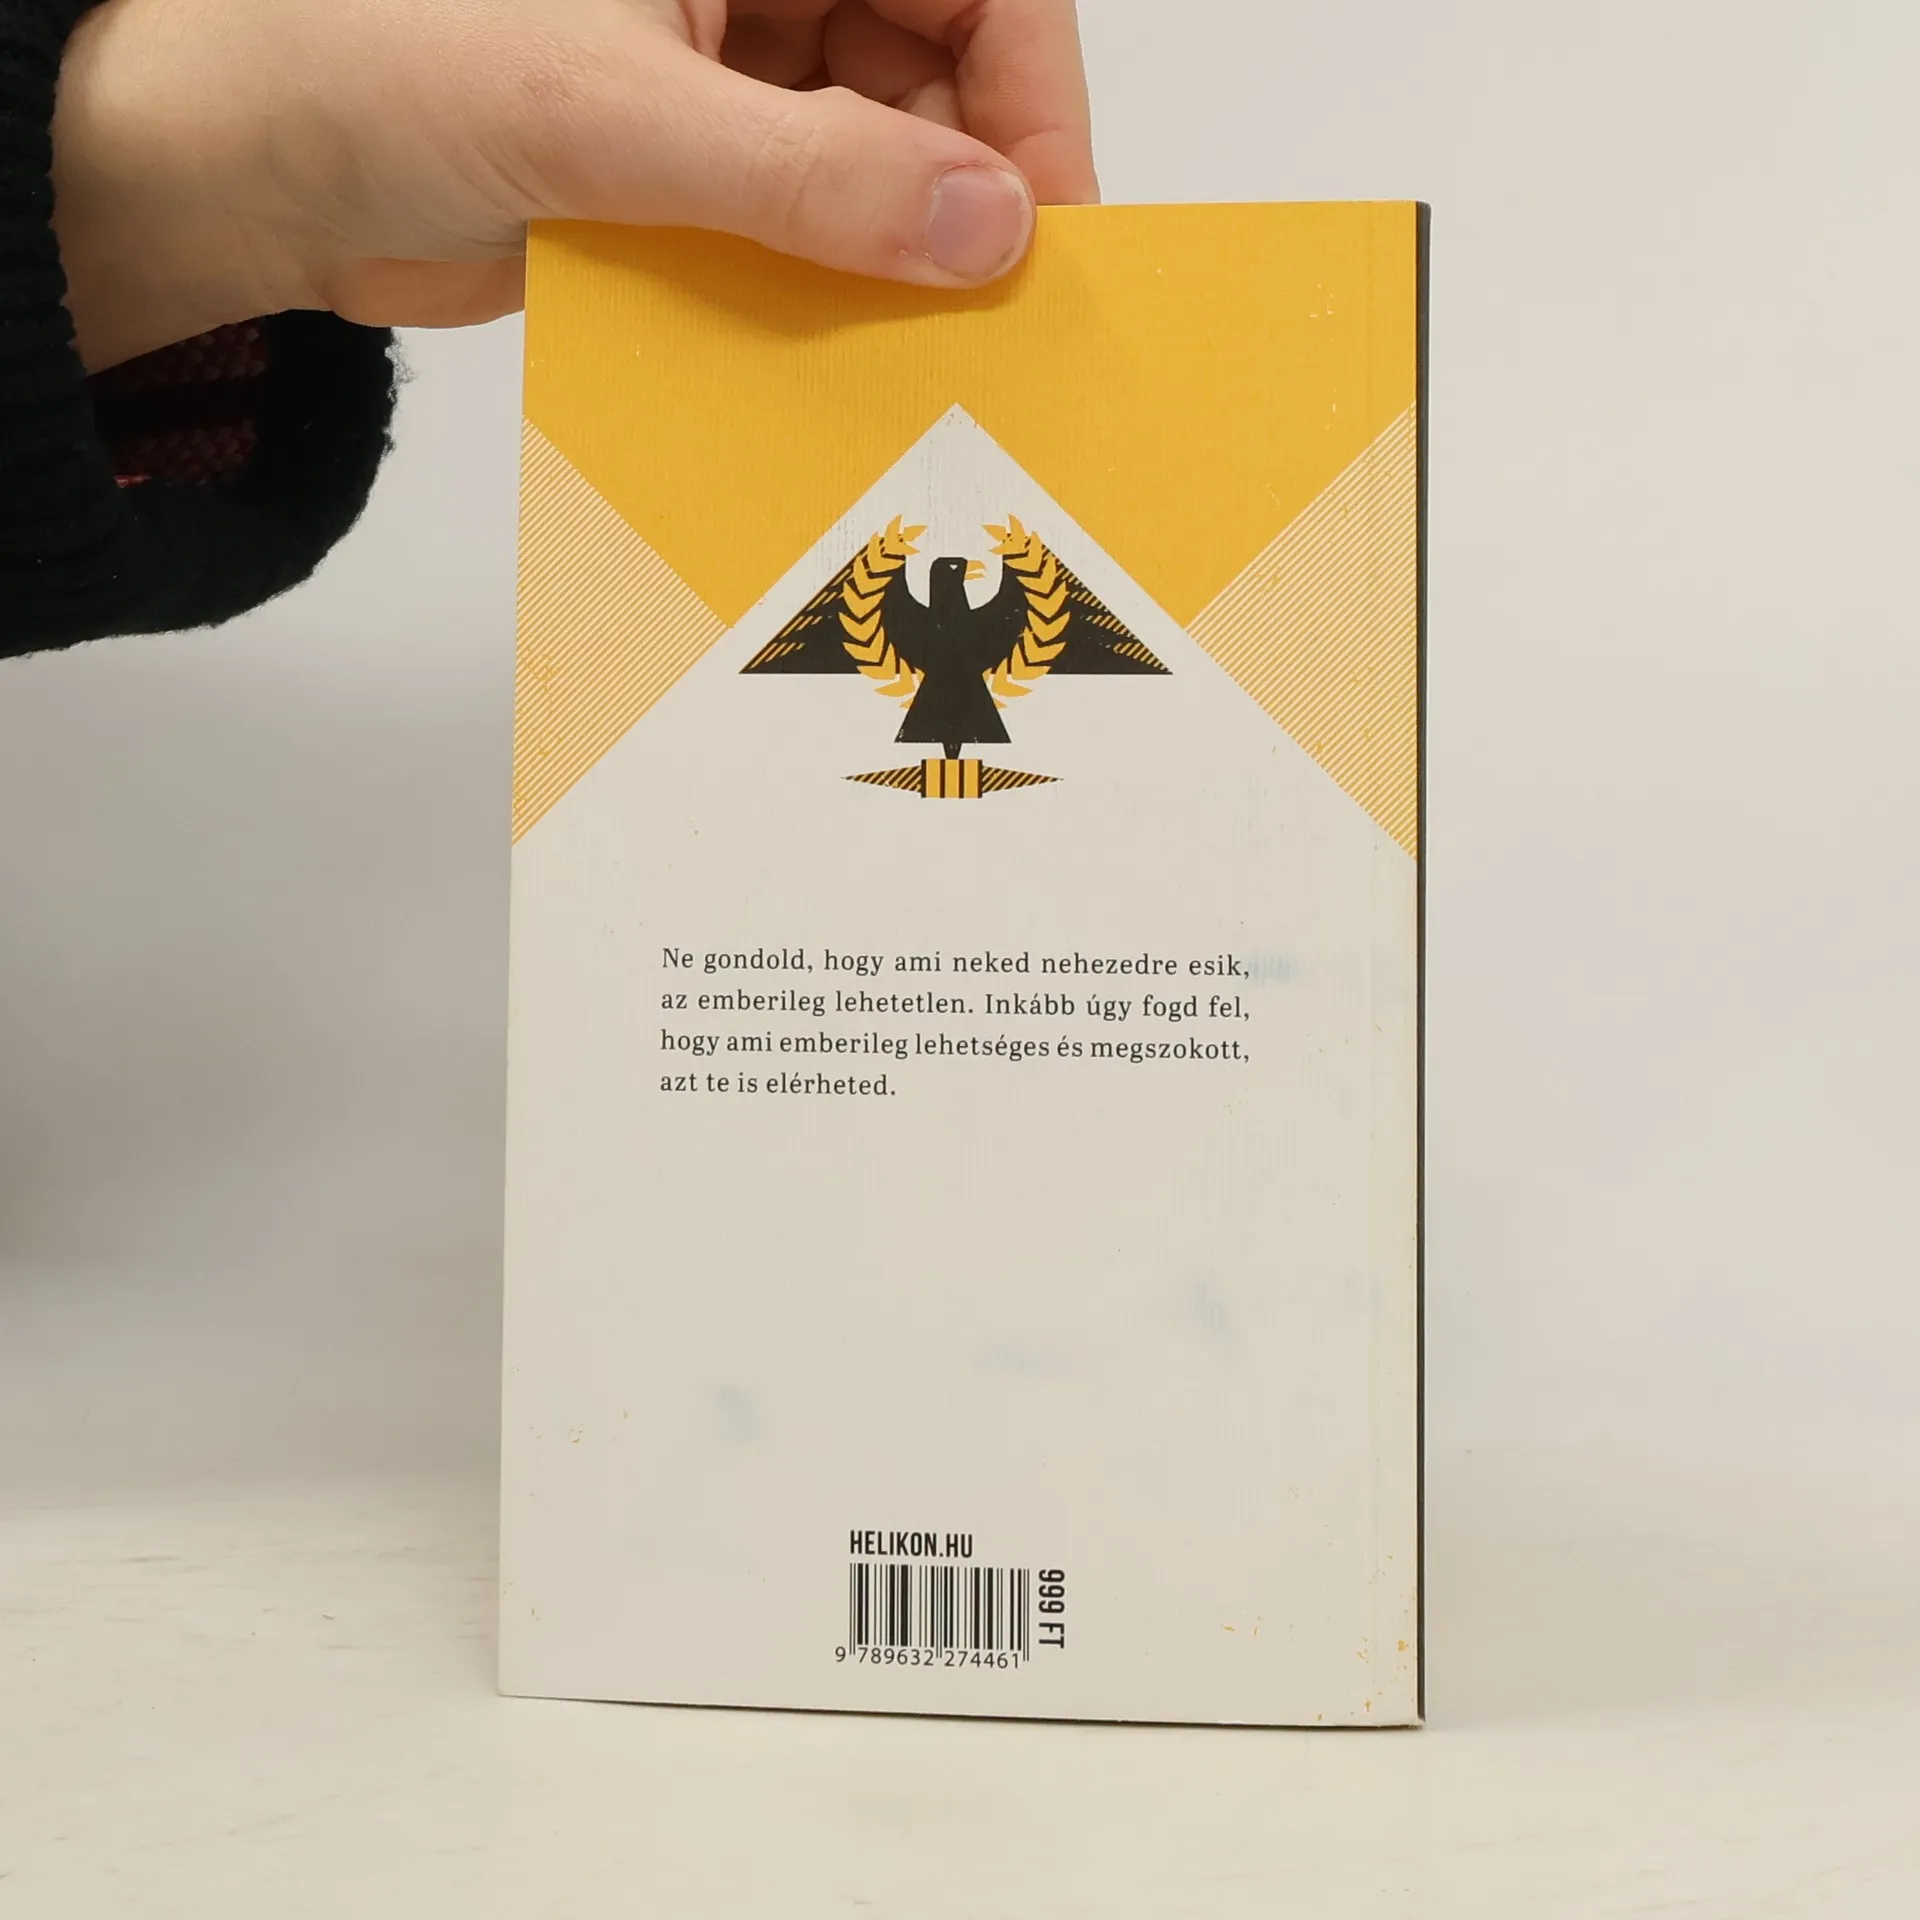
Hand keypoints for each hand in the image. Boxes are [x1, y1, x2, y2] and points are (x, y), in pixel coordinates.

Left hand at [50, 0, 1096, 370]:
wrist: (247, 163)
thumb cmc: (380, 59)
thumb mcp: (613, 114)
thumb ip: (809, 175)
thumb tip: (989, 229)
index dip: (1029, 91)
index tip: (1043, 224)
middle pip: (938, 70)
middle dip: (962, 192)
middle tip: (981, 321)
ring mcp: (725, 76)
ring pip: (874, 161)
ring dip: (891, 258)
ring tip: (904, 352)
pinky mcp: (691, 172)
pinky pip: (801, 229)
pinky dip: (821, 291)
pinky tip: (825, 352)